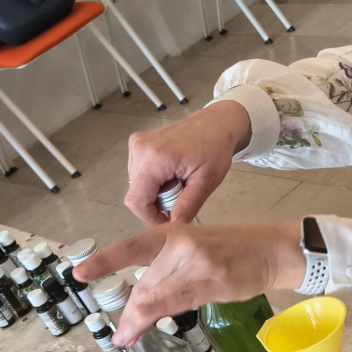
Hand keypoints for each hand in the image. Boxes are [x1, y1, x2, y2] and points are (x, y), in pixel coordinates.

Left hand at [76, 220, 304, 344]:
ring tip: (125, 337)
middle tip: (119, 334)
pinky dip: (156, 321)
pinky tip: (145, 330)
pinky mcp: (213, 286)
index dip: (105, 261)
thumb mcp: (196, 242)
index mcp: (174, 233)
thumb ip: (170, 262)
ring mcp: (197, 267)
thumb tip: (146, 291)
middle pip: (144, 286)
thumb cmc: (234, 247)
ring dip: (136, 323)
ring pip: (156, 299)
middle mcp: (181, 248)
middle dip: (128, 313)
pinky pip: (176, 306)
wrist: (271, 250)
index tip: (79, 274)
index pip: (133, 248)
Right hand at [124, 101, 252, 225]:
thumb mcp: (205, 182)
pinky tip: (172, 172)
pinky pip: (139, 172)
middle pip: (136, 194)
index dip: (150, 217)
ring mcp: (136, 144)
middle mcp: (140, 149)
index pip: (136, 201)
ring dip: (156, 191)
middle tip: (181, 194)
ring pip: (137, 185)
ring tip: (179, 180)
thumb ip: (187, 206)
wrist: (215, 124)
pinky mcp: (137, 142)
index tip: (168, 220)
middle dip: (157, 202)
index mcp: (156, 158)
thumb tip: (173, 227)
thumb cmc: (214, 148)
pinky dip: (154, 179)